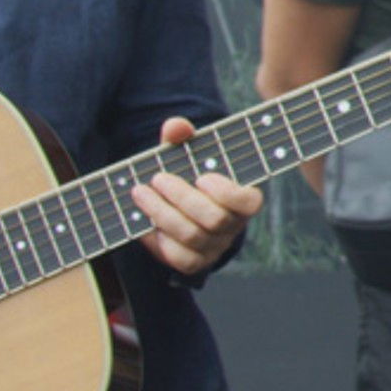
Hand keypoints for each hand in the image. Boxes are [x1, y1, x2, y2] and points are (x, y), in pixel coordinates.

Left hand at [130, 115, 259, 277]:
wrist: (174, 206)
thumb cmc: (186, 174)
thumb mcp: (186, 153)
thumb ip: (182, 136)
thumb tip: (175, 127)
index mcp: (243, 199)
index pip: (249, 202)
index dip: (226, 192)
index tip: (202, 176)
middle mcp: (233, 227)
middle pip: (215, 219)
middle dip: (183, 197)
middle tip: (158, 178)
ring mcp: (214, 247)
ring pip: (193, 237)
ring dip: (162, 213)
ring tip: (140, 192)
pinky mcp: (194, 262)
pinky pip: (179, 257)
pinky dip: (158, 238)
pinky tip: (144, 218)